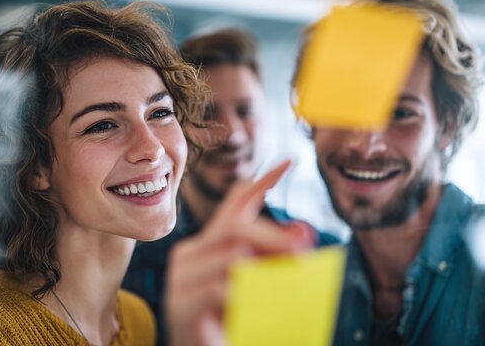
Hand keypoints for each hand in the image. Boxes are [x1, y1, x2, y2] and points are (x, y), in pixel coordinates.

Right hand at [165, 160, 315, 345]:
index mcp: (210, 245)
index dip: (261, 183)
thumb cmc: (238, 322)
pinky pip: (219, 288)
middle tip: (303, 249)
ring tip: (283, 286)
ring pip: (231, 255)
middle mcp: (191, 253)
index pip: (234, 204)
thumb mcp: (260, 283)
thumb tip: (301, 236)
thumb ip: (273, 259)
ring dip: (265, 270)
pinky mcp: (181, 304)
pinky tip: (250, 306)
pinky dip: (243, 295)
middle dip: (273, 235)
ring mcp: (182, 278)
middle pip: (235, 227)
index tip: (289, 163)